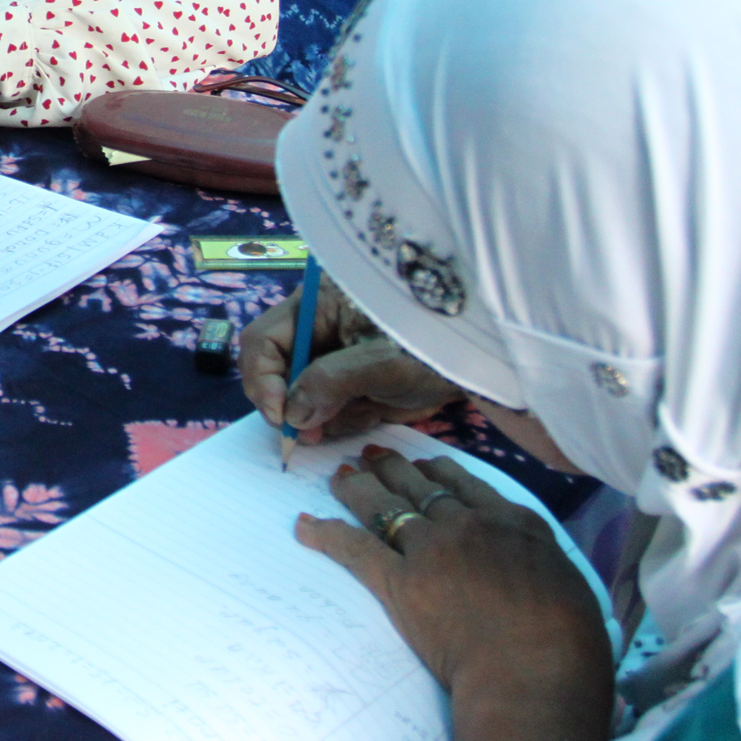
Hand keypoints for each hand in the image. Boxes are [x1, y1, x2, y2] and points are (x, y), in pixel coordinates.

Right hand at [239, 282, 460, 441]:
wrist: (478, 368)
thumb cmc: (434, 349)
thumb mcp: (383, 363)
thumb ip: (331, 382)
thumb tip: (292, 414)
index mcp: (316, 305)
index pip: (263, 340)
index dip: (263, 380)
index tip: (281, 418)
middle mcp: (313, 330)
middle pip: (273, 372)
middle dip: (292, 406)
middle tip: (311, 435)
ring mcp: (326, 359)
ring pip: (295, 400)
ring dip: (323, 417)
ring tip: (364, 411)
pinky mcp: (342, 384)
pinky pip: (321, 413)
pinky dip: (341, 422)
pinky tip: (372, 411)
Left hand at [298, 448, 614, 740]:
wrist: (534, 674)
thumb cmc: (569, 648)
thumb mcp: (570, 588)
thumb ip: (544, 567)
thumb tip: (538, 573)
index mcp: (514, 524)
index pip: (467, 485)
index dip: (437, 472)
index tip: (422, 465)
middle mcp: (469, 525)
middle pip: (420, 487)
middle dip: (393, 468)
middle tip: (371, 456)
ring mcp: (431, 549)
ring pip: (384, 505)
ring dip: (358, 487)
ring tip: (340, 475)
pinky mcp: (399, 581)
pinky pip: (353, 548)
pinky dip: (325, 534)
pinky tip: (304, 525)